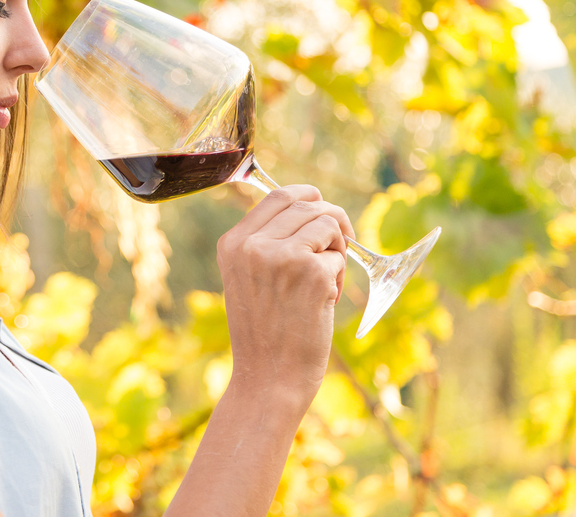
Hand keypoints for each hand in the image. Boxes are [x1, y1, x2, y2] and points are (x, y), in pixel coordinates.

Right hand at [216, 184, 350, 412]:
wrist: (268, 378)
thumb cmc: (263, 333)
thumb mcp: (247, 280)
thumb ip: (265, 244)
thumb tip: (308, 209)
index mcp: (233, 243)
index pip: (276, 196)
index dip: (307, 197)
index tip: (322, 208)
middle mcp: (253, 245)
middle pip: (307, 204)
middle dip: (333, 218)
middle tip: (342, 243)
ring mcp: (282, 256)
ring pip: (328, 224)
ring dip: (337, 249)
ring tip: (326, 282)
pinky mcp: (312, 273)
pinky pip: (340, 258)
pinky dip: (339, 279)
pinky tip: (325, 302)